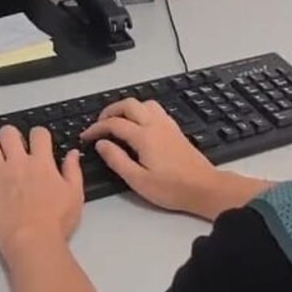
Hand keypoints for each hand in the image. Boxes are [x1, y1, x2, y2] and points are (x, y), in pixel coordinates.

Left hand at [0, 125, 83, 260]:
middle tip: (16, 146)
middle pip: (7, 133)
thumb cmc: (58, 220)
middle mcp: (17, 164)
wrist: (32, 241)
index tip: (41, 143)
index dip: (40, 134)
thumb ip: (73, 170)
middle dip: (12, 135)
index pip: (38, 133)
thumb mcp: (75, 194)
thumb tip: (72, 153)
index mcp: (41, 163)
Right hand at [81, 99, 273, 219]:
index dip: (96, 128)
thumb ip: (117, 160)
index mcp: (145, 137)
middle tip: (99, 124)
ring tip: (117, 122)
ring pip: (145, 103)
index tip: (86, 136)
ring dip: (128, 108)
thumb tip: (102, 144)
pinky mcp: (177, 131)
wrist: (204, 188)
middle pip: (129, 104)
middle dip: (110, 111)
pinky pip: (157, 111)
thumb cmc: (173, 188)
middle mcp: (157, 126)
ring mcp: (169, 126)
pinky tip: (139, 125)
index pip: (114, 123)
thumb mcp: (138, 180)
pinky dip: (142, 111)